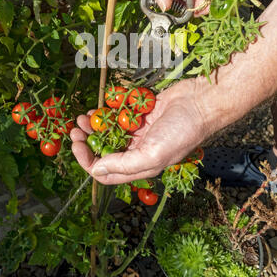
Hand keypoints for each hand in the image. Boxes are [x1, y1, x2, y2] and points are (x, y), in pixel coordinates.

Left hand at [70, 79, 209, 184]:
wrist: (201, 103)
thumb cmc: (182, 131)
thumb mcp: (154, 154)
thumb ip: (124, 165)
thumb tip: (96, 172)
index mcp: (140, 166)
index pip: (106, 173)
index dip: (88, 162)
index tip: (77, 146)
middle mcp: (138, 151)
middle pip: (104, 152)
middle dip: (87, 143)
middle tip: (75, 130)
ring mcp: (139, 132)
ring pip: (108, 133)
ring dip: (93, 127)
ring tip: (82, 118)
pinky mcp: (141, 114)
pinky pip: (118, 116)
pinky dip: (106, 113)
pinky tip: (97, 108)